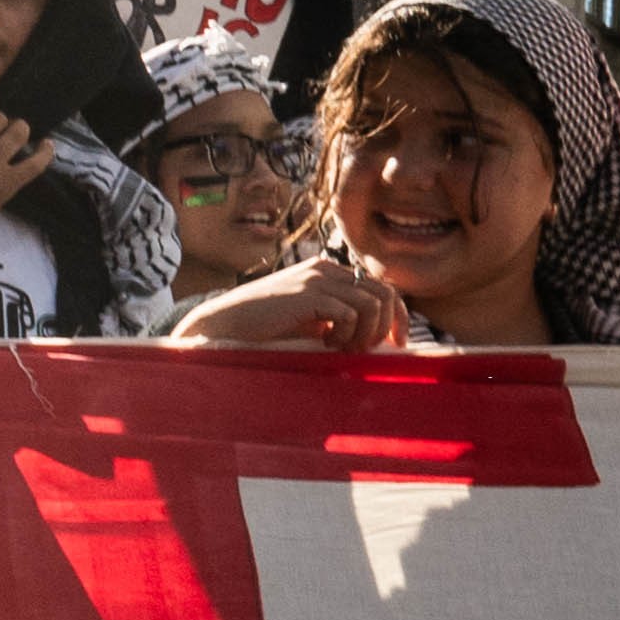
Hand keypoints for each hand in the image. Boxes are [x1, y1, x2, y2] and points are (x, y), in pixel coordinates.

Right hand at [175, 257, 406, 350]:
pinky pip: (350, 314)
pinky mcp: (307, 295)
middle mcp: (325, 269)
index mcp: (326, 271)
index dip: (396, 316)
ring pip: (373, 303)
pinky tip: (324, 343)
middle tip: (368, 349)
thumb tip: (376, 335)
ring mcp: (316, 280)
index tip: (397, 343)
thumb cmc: (263, 327)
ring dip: (365, 332)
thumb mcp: (309, 317)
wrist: (223, 323)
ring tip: (343, 347)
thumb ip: (337, 315)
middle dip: (386, 325)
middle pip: (384, 292)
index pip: (380, 287)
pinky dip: (346, 334)